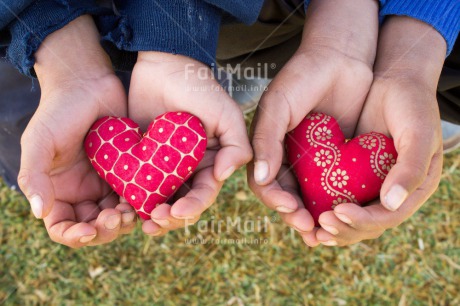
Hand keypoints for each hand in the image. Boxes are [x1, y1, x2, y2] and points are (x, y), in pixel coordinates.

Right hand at [18, 16, 134, 247]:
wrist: (88, 84)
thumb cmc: (59, 111)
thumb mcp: (39, 141)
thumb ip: (35, 176)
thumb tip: (39, 212)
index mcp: (57, 191)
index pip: (62, 226)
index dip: (74, 235)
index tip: (89, 229)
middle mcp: (82, 193)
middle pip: (94, 227)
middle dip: (105, 230)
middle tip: (116, 218)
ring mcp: (106, 184)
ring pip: (117, 217)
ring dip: (125, 221)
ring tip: (130, 212)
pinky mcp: (128, 173)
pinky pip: (136, 197)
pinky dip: (140, 204)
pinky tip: (147, 199)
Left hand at [128, 52, 252, 235]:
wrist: (163, 66)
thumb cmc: (199, 89)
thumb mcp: (226, 114)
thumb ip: (237, 145)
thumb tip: (224, 176)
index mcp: (210, 164)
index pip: (203, 193)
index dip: (192, 207)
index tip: (177, 212)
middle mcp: (187, 171)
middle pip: (180, 204)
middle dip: (170, 218)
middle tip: (154, 220)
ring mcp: (162, 167)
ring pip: (157, 200)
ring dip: (151, 215)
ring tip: (140, 221)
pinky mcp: (139, 161)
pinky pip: (135, 185)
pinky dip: (131, 198)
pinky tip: (122, 205)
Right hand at [248, 0, 378, 245]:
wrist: (340, 56)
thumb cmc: (302, 76)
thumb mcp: (278, 104)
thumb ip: (266, 139)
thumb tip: (261, 178)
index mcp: (268, 147)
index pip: (264, 183)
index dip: (275, 199)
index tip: (291, 208)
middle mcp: (287, 157)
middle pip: (287, 195)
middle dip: (296, 214)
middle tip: (311, 229)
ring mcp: (311, 159)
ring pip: (310, 195)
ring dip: (315, 215)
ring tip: (326, 232)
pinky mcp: (336, 157)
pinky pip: (333, 184)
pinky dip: (335, 201)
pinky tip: (345, 213)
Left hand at [315, 17, 445, 245]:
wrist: (394, 81)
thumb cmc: (412, 104)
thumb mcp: (418, 133)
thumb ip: (410, 168)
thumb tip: (390, 204)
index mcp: (413, 188)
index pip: (387, 217)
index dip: (362, 221)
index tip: (336, 213)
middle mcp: (392, 192)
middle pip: (365, 225)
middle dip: (341, 229)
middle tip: (318, 225)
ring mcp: (371, 184)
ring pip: (348, 216)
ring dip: (328, 224)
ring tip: (306, 224)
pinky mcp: (352, 174)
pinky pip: (335, 196)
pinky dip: (320, 205)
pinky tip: (301, 205)